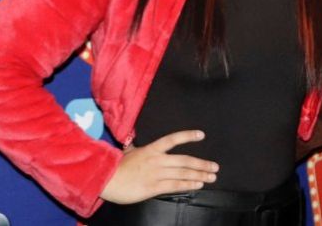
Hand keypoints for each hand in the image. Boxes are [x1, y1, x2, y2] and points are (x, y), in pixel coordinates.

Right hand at [100, 130, 218, 203]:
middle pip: (184, 160)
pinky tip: (198, 184)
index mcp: (151, 149)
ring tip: (211, 176)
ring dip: (199, 174)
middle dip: (202, 164)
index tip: (201, 135)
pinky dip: (188, 184)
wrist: (106, 179)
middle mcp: (157, 160)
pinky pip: (175, 185)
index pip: (172, 139)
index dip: (187, 136)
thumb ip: (136, 147)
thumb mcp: (128, 151)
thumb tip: (133, 140)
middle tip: (215, 167)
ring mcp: (156, 173)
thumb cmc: (116, 166)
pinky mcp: (153, 187)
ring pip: (183, 173)